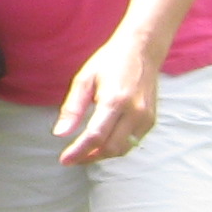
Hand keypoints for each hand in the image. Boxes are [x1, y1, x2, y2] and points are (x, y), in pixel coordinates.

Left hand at [55, 35, 161, 164]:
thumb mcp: (84, 80)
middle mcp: (135, 112)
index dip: (79, 152)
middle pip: (110, 148)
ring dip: (103, 155)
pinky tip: (102, 143)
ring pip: (123, 149)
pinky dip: (116, 147)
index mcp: (115, 100)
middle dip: (89, 157)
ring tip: (85, 153)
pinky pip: (133, 142)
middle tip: (72, 158)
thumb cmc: (110, 62)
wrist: (142, 51)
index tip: (64, 160)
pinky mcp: (151, 119)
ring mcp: (146, 117)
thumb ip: (72, 108)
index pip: (95, 136)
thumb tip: (59, 133)